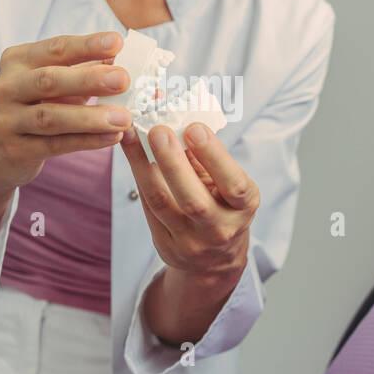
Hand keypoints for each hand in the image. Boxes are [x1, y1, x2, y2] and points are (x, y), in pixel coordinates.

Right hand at [0, 31, 131, 192]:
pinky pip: (55, 145)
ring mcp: (6, 120)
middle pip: (49, 80)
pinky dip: (87, 141)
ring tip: (125, 118)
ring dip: (91, 117)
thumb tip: (123, 57)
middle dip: (88, 79)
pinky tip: (112, 137)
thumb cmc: (37, 107)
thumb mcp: (57, 83)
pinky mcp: (14, 150)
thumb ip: (85, 69)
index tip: (118, 42)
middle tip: (123, 79)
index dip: (87, 45)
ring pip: (50, 117)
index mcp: (17, 60)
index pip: (55, 48)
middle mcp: (6, 86)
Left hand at [119, 122, 259, 281]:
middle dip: (173, 163)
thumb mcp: (226, 184)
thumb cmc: (222, 207)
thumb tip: (179, 114)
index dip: (214, 156)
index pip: (234, 184)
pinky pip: (147, 207)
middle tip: (157, 130)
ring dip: (144, 165)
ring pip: (162, 203)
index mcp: (243, 208)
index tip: (194, 127)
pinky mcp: (166, 246)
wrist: (214, 259)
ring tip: (133, 134)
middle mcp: (220, 229)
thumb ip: (206, 155)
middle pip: (194, 200)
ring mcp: (191, 242)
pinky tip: (129, 150)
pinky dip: (137, 176)